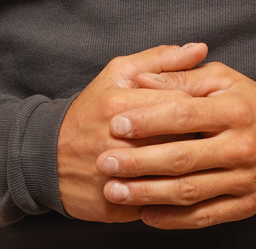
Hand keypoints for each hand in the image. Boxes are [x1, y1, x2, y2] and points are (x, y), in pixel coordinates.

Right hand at [57, 43, 207, 222]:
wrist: (46, 155)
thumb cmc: (91, 109)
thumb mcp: (119, 74)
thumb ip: (161, 60)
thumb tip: (200, 49)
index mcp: (120, 104)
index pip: (181, 105)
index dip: (201, 108)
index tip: (209, 109)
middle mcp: (117, 141)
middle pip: (180, 140)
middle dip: (200, 137)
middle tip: (210, 134)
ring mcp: (116, 175)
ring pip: (172, 175)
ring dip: (190, 168)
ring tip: (198, 158)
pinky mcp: (116, 205)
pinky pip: (158, 204)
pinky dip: (173, 196)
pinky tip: (180, 185)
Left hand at [96, 61, 255, 228]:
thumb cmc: (251, 103)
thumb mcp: (224, 79)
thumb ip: (183, 78)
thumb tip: (142, 78)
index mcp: (234, 110)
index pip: (184, 116)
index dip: (148, 120)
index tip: (116, 123)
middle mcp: (239, 147)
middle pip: (182, 158)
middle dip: (138, 162)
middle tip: (105, 163)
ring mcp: (243, 180)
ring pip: (189, 192)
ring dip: (148, 194)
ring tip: (115, 191)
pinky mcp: (244, 206)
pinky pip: (204, 217)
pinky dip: (173, 219)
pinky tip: (146, 215)